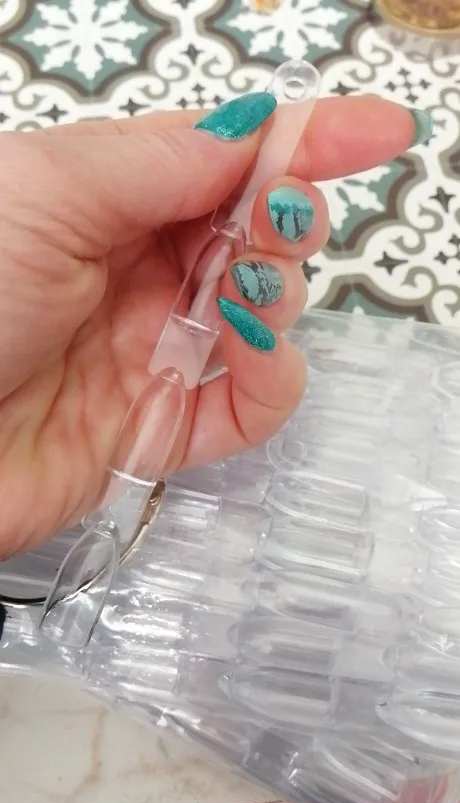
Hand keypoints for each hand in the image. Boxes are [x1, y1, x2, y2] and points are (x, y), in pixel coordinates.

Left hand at [0, 95, 424, 555]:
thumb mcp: (46, 194)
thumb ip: (158, 162)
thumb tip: (249, 133)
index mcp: (105, 199)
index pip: (223, 159)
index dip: (303, 141)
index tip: (376, 133)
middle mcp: (134, 272)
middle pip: (252, 235)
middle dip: (283, 222)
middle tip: (272, 225)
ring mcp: (151, 350)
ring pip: (262, 315)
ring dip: (276, 294)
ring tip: (241, 296)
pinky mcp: (161, 427)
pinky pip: (250, 403)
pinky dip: (273, 377)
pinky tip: (257, 353)